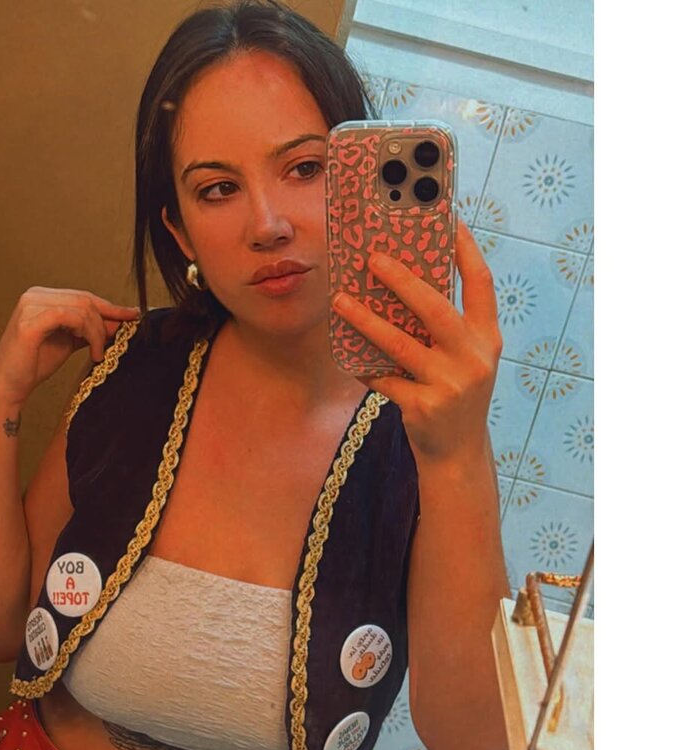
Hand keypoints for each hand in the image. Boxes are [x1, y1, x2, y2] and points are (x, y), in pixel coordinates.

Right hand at [0, 287, 140, 407]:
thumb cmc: (35, 364)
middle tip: (118, 340)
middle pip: (86, 300)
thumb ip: (89, 330)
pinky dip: (88, 334)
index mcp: (42, 297)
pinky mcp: (30, 321)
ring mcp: (30, 306)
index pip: (84, 297)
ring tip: (99, 354)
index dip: (111, 306)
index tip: (133, 315)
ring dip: (98, 332)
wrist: (9, 386)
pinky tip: (93, 352)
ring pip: (82, 308)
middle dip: (107, 321)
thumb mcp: (68, 342)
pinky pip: (70, 317)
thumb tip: (119, 322)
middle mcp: (34, 295)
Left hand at [332, 221, 501, 463]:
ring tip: (340, 301)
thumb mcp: (465, 358)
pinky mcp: (424, 406)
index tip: (448, 217)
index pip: (481, 283)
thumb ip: (447, 326)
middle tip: (372, 259)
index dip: (466, 249)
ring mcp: (450, 385)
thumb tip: (403, 282)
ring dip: (366, 320)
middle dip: (402, 281)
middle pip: (435, 308)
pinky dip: (363, 366)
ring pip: (400, 344)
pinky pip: (383, 379)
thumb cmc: (456, 394)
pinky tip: (347, 354)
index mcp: (488, 338)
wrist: (458, 453)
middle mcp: (474, 358)